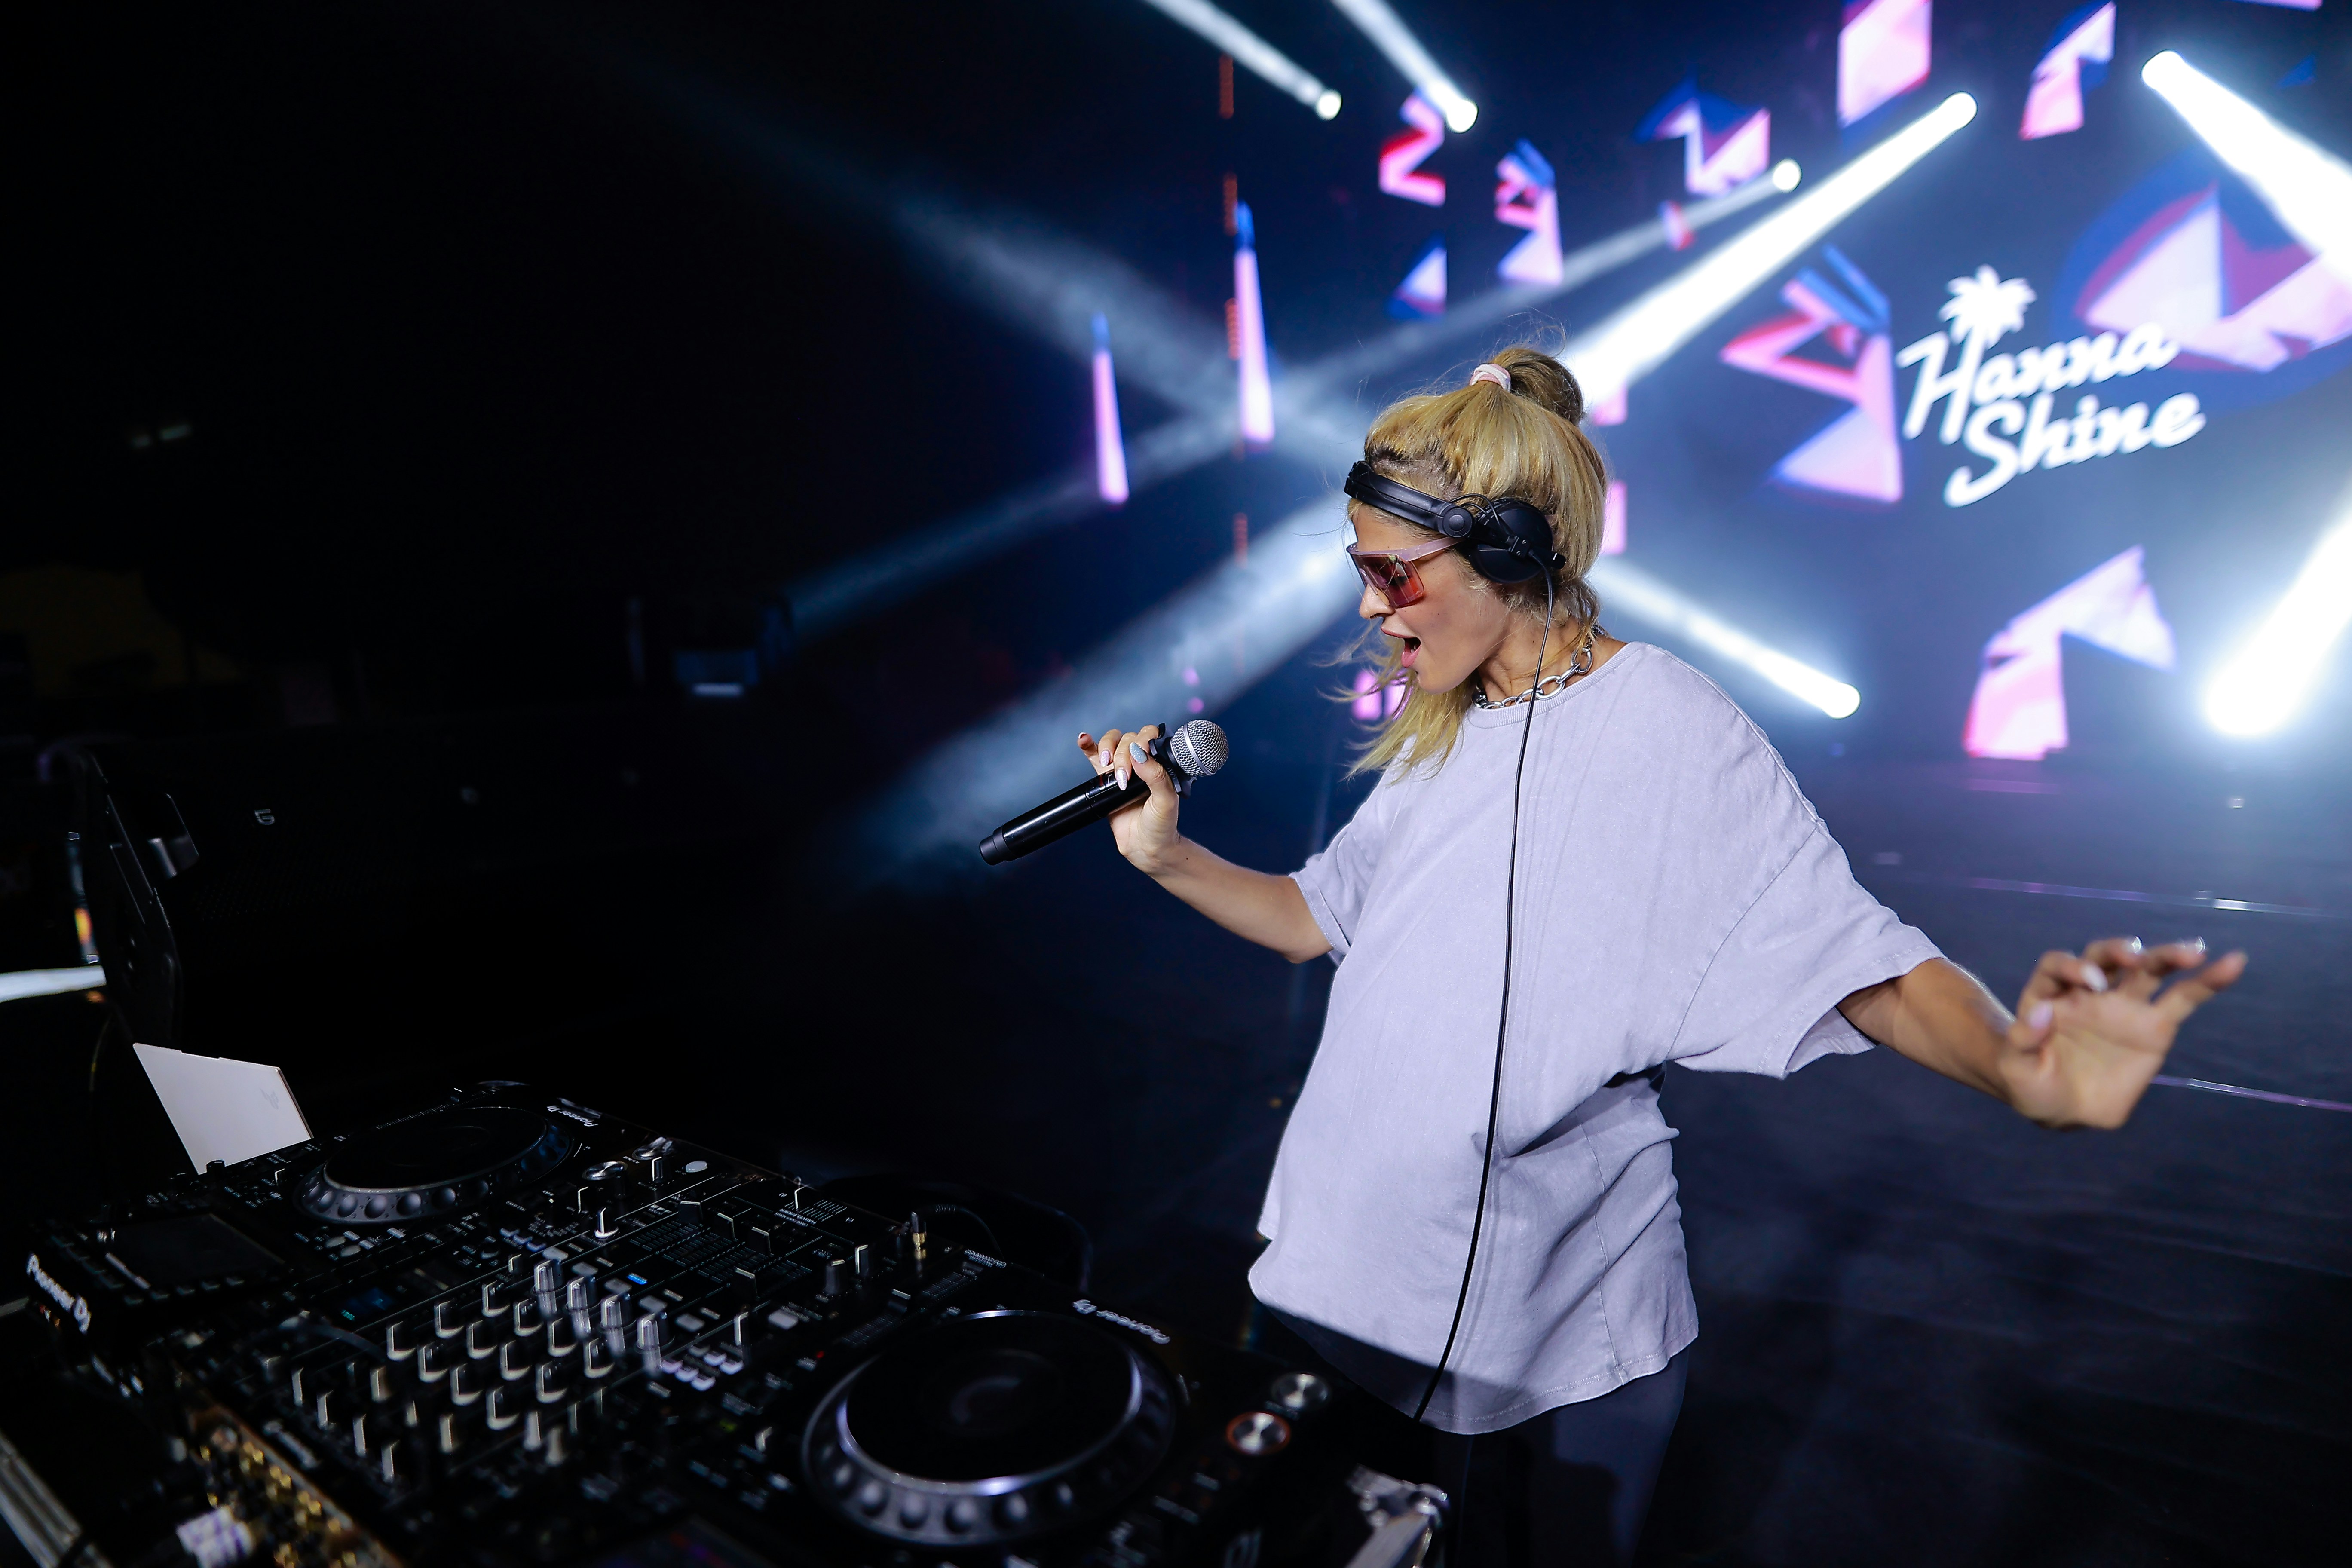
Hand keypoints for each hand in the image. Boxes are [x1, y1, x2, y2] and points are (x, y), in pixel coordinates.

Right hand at [1077, 725, 1182, 874]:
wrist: (1145, 847)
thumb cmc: (1161, 825)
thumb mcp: (1165, 801)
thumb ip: (1156, 776)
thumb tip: (1139, 753)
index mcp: (1160, 762)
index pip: (1149, 736)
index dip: (1142, 740)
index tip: (1140, 755)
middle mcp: (1142, 761)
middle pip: (1128, 739)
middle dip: (1123, 755)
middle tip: (1125, 778)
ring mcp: (1122, 768)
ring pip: (1112, 742)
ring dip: (1107, 747)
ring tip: (1107, 763)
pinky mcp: (1106, 778)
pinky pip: (1094, 756)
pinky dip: (1088, 746)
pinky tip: (1083, 739)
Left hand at [2000, 937, 2246, 1127]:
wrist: (2062, 1107)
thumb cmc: (2032, 1082)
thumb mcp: (2015, 1067)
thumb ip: (2022, 1040)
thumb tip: (2040, 1013)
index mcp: (2050, 993)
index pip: (2059, 965)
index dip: (2073, 966)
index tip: (2091, 983)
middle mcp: (2088, 991)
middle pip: (2105, 957)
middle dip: (2120, 950)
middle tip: (2136, 954)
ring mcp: (2124, 1006)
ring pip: (2148, 970)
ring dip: (2168, 955)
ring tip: (2194, 951)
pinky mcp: (2155, 1026)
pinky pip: (2185, 999)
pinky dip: (2208, 981)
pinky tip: (2233, 963)